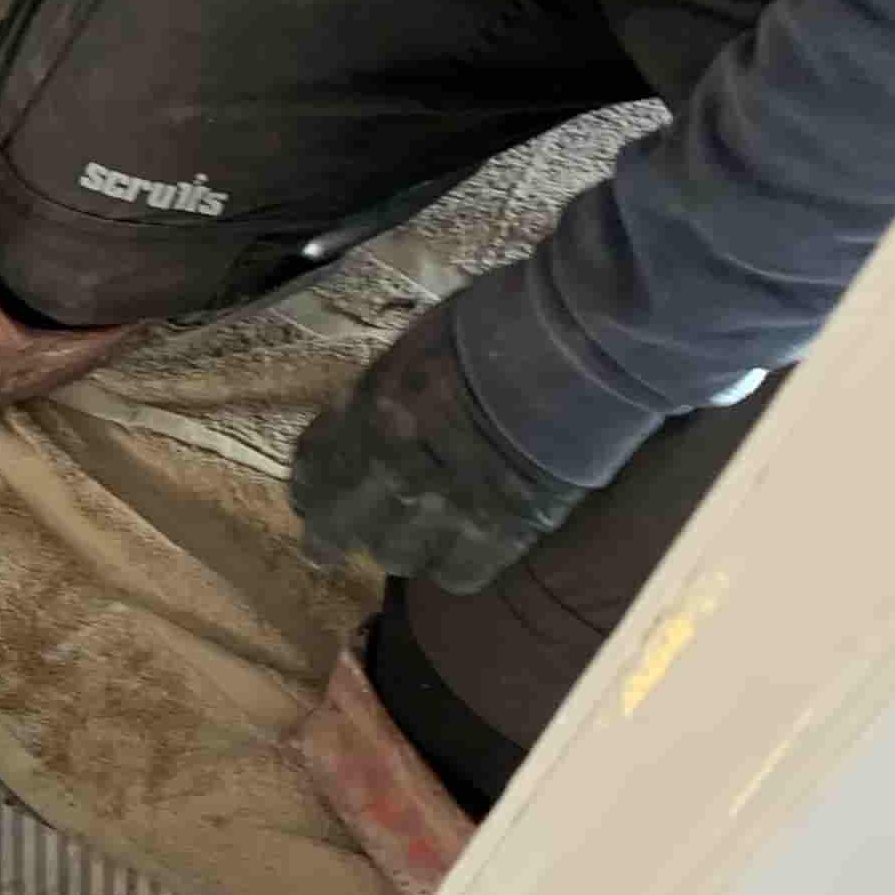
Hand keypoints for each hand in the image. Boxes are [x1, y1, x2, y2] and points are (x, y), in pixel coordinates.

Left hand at [291, 297, 590, 592]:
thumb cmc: (505, 320)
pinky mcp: (500, 531)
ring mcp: (445, 506)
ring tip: (414, 536)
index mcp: (368, 411)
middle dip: (331, 540)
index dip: (311, 489)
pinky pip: (459, 574)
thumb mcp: (417, 344)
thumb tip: (366, 420)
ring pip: (397, 557)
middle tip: (326, 551)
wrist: (583, 341)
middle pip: (339, 530)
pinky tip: (464, 551)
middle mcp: (393, 467)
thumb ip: (382, 393)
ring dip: (401, 546)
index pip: (313, 470)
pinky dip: (457, 565)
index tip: (311, 501)